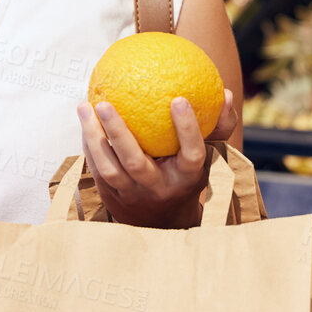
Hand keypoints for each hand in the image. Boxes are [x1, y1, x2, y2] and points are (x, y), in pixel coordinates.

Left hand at [76, 89, 238, 227]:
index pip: (191, 154)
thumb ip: (218, 125)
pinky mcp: (111, 196)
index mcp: (186, 177)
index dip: (187, 129)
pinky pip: (97, 169)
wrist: (162, 218)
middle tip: (105, 102)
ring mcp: (132, 194)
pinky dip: (89, 144)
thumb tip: (226, 93)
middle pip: (135, 163)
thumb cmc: (187, 172)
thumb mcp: (208, 154)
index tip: (179, 99)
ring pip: (109, 168)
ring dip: (94, 138)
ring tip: (85, 106)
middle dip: (119, 133)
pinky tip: (85, 118)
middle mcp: (158, 188)